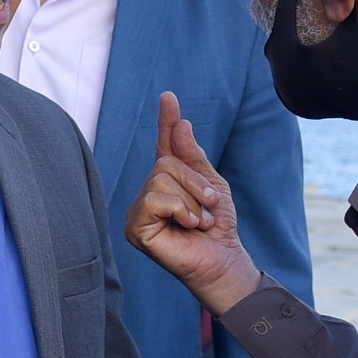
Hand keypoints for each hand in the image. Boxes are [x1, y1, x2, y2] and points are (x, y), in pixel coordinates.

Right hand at [124, 94, 261, 314]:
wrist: (222, 260)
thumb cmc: (217, 228)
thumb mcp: (212, 186)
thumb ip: (193, 157)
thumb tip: (180, 124)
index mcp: (167, 182)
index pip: (164, 146)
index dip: (166, 122)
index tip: (168, 97)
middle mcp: (149, 193)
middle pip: (166, 162)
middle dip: (196, 182)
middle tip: (209, 206)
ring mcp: (139, 210)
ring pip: (161, 178)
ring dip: (192, 199)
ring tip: (199, 221)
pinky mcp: (135, 228)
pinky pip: (155, 199)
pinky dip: (179, 210)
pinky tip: (187, 227)